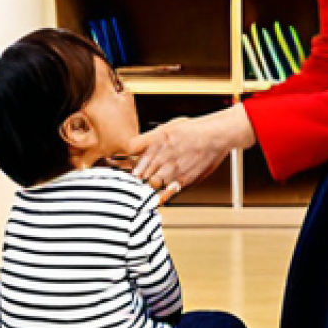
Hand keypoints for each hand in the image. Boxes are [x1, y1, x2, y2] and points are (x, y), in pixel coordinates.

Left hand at [129, 104, 256, 192]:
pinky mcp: (183, 180)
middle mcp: (162, 155)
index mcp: (157, 140)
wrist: (216, 135)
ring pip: (150, 183)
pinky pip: (167, 193)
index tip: (111, 164)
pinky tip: (152, 200)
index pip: (131, 153)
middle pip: (138, 171)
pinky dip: (158, 198)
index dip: (120, 160)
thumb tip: (133, 147)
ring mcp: (172, 169)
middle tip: (120, 183)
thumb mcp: (167, 127)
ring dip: (142, 188)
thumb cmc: (194, 131)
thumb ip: (149, 139)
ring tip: (134, 193)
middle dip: (129, 178)